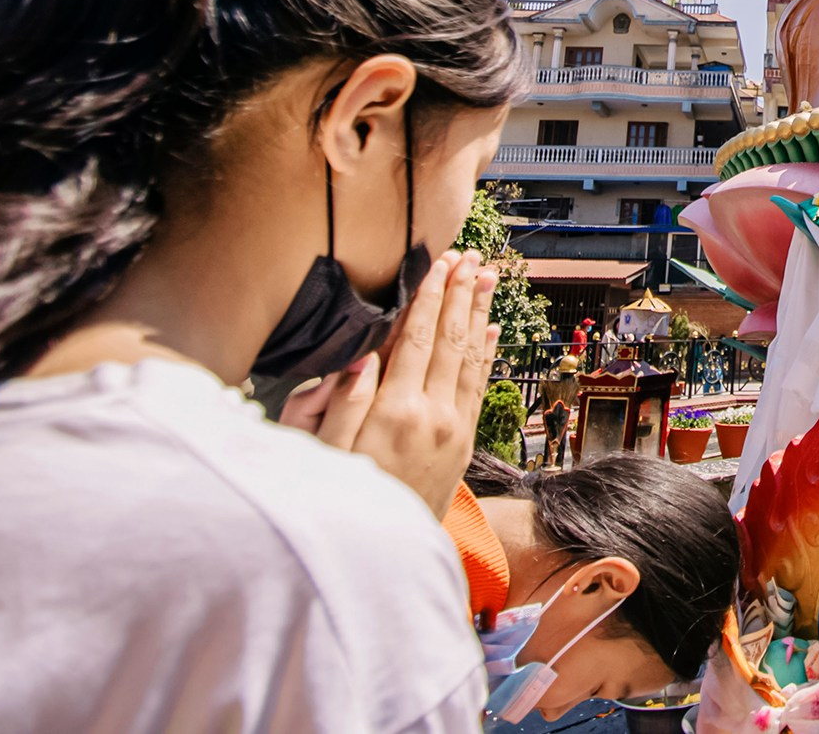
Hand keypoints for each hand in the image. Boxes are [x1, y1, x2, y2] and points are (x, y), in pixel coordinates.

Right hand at [281, 249, 498, 513]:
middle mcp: (432, 416)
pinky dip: (487, 354)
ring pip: (471, 358)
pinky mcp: (464, 446)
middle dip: (461, 295)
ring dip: (479, 315)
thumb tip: (362, 355)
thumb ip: (342, 403)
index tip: (439, 263)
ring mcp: (454, 431)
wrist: (381, 561)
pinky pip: (479, 388)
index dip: (430, 297)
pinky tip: (492, 331)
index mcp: (395, 411)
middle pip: (451, 340)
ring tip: (486, 279)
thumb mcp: (326, 454)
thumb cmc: (339, 502)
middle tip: (471, 257)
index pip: (417, 338)